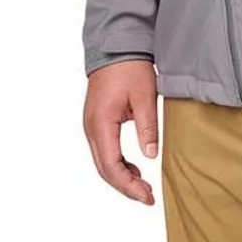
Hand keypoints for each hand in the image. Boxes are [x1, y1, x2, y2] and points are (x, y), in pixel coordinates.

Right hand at [83, 59, 158, 204]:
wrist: (116, 45)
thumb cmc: (130, 67)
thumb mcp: (144, 95)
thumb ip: (147, 126)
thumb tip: (150, 156)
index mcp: (100, 124)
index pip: (111, 167)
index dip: (128, 186)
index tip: (147, 196)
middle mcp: (91, 128)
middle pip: (104, 169)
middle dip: (125, 187)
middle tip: (148, 196)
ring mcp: (91, 125)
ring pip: (103, 162)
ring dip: (121, 176)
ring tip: (143, 185)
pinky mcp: (97, 122)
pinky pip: (104, 150)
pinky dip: (118, 163)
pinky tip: (133, 168)